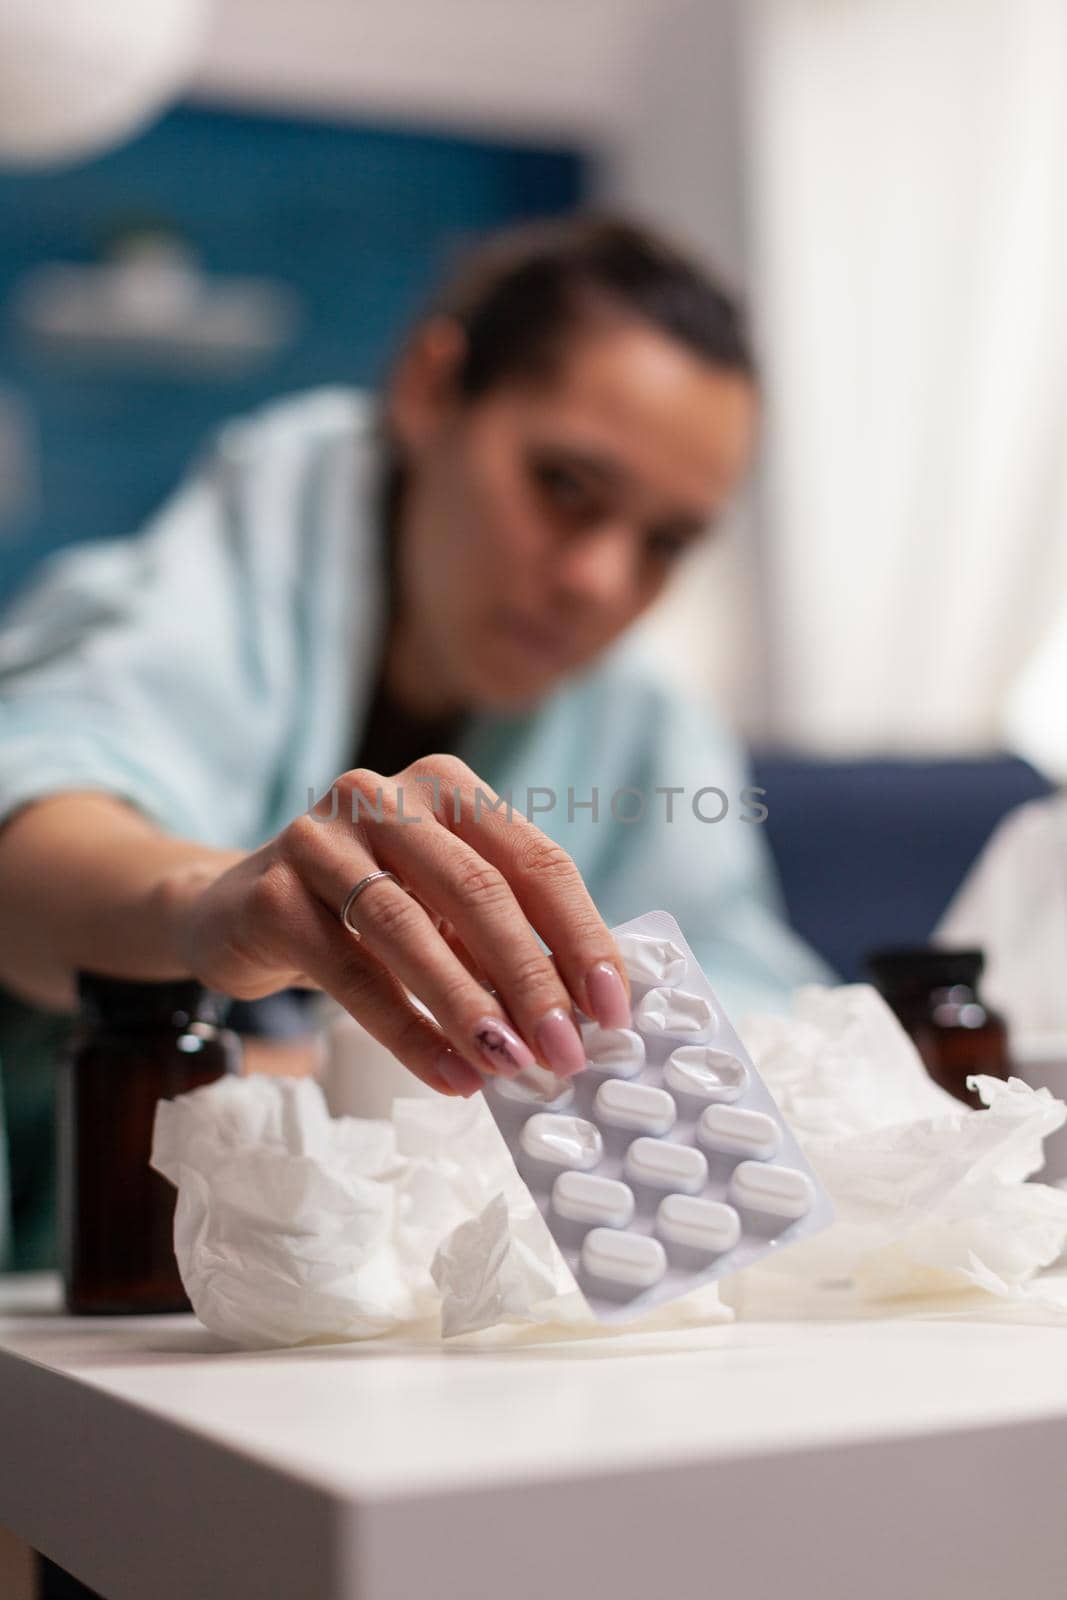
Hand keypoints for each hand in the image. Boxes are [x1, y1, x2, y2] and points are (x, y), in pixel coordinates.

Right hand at [165, 755, 630, 1096]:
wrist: (239, 913)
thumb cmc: (368, 912)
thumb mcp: (443, 908)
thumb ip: (506, 940)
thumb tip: (589, 1013)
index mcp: (447, 788)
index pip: (535, 860)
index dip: (581, 937)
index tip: (613, 1010)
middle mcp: (383, 796)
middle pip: (479, 890)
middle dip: (532, 979)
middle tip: (566, 1053)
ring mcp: (321, 838)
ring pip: (409, 929)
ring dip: (469, 1006)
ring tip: (510, 1067)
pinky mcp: (272, 893)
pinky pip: (351, 973)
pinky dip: (406, 1032)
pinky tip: (448, 1074)